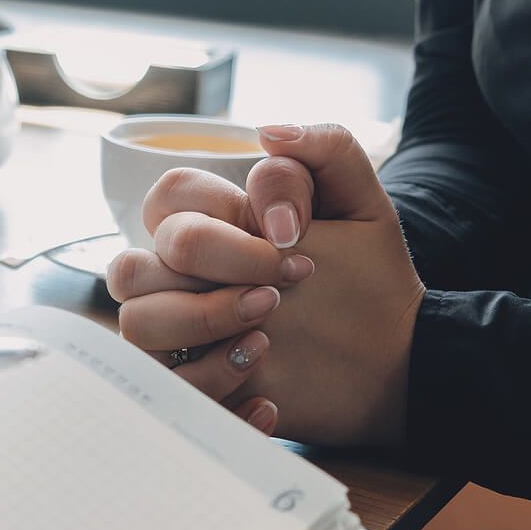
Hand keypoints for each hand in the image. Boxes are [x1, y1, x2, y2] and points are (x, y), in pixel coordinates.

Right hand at [108, 124, 423, 445]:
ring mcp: (183, 333)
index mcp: (211, 224)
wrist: (394, 358)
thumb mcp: (361, 205)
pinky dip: (218, 388)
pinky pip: (167, 389)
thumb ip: (326, 150)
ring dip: (202, 327)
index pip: (168, 197)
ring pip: (136, 324)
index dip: (222, 221)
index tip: (291, 240)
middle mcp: (183, 277)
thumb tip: (266, 133)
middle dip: (217, 273)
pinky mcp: (195, 385)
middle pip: (136, 265)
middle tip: (281, 291)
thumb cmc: (369, 279)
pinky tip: (269, 396)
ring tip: (266, 340)